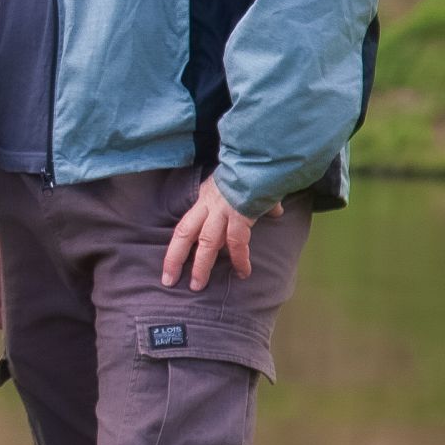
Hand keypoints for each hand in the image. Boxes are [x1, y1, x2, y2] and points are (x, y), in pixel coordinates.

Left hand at [162, 173, 281, 291]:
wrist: (261, 159)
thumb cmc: (255, 171)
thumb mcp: (244, 184)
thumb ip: (253, 201)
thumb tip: (275, 210)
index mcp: (205, 197)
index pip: (186, 225)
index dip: (177, 245)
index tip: (171, 265)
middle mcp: (209, 204)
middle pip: (184, 233)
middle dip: (175, 258)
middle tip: (169, 280)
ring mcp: (223, 210)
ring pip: (206, 242)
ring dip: (201, 265)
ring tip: (197, 286)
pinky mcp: (240, 215)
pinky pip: (237, 243)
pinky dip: (240, 259)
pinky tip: (243, 273)